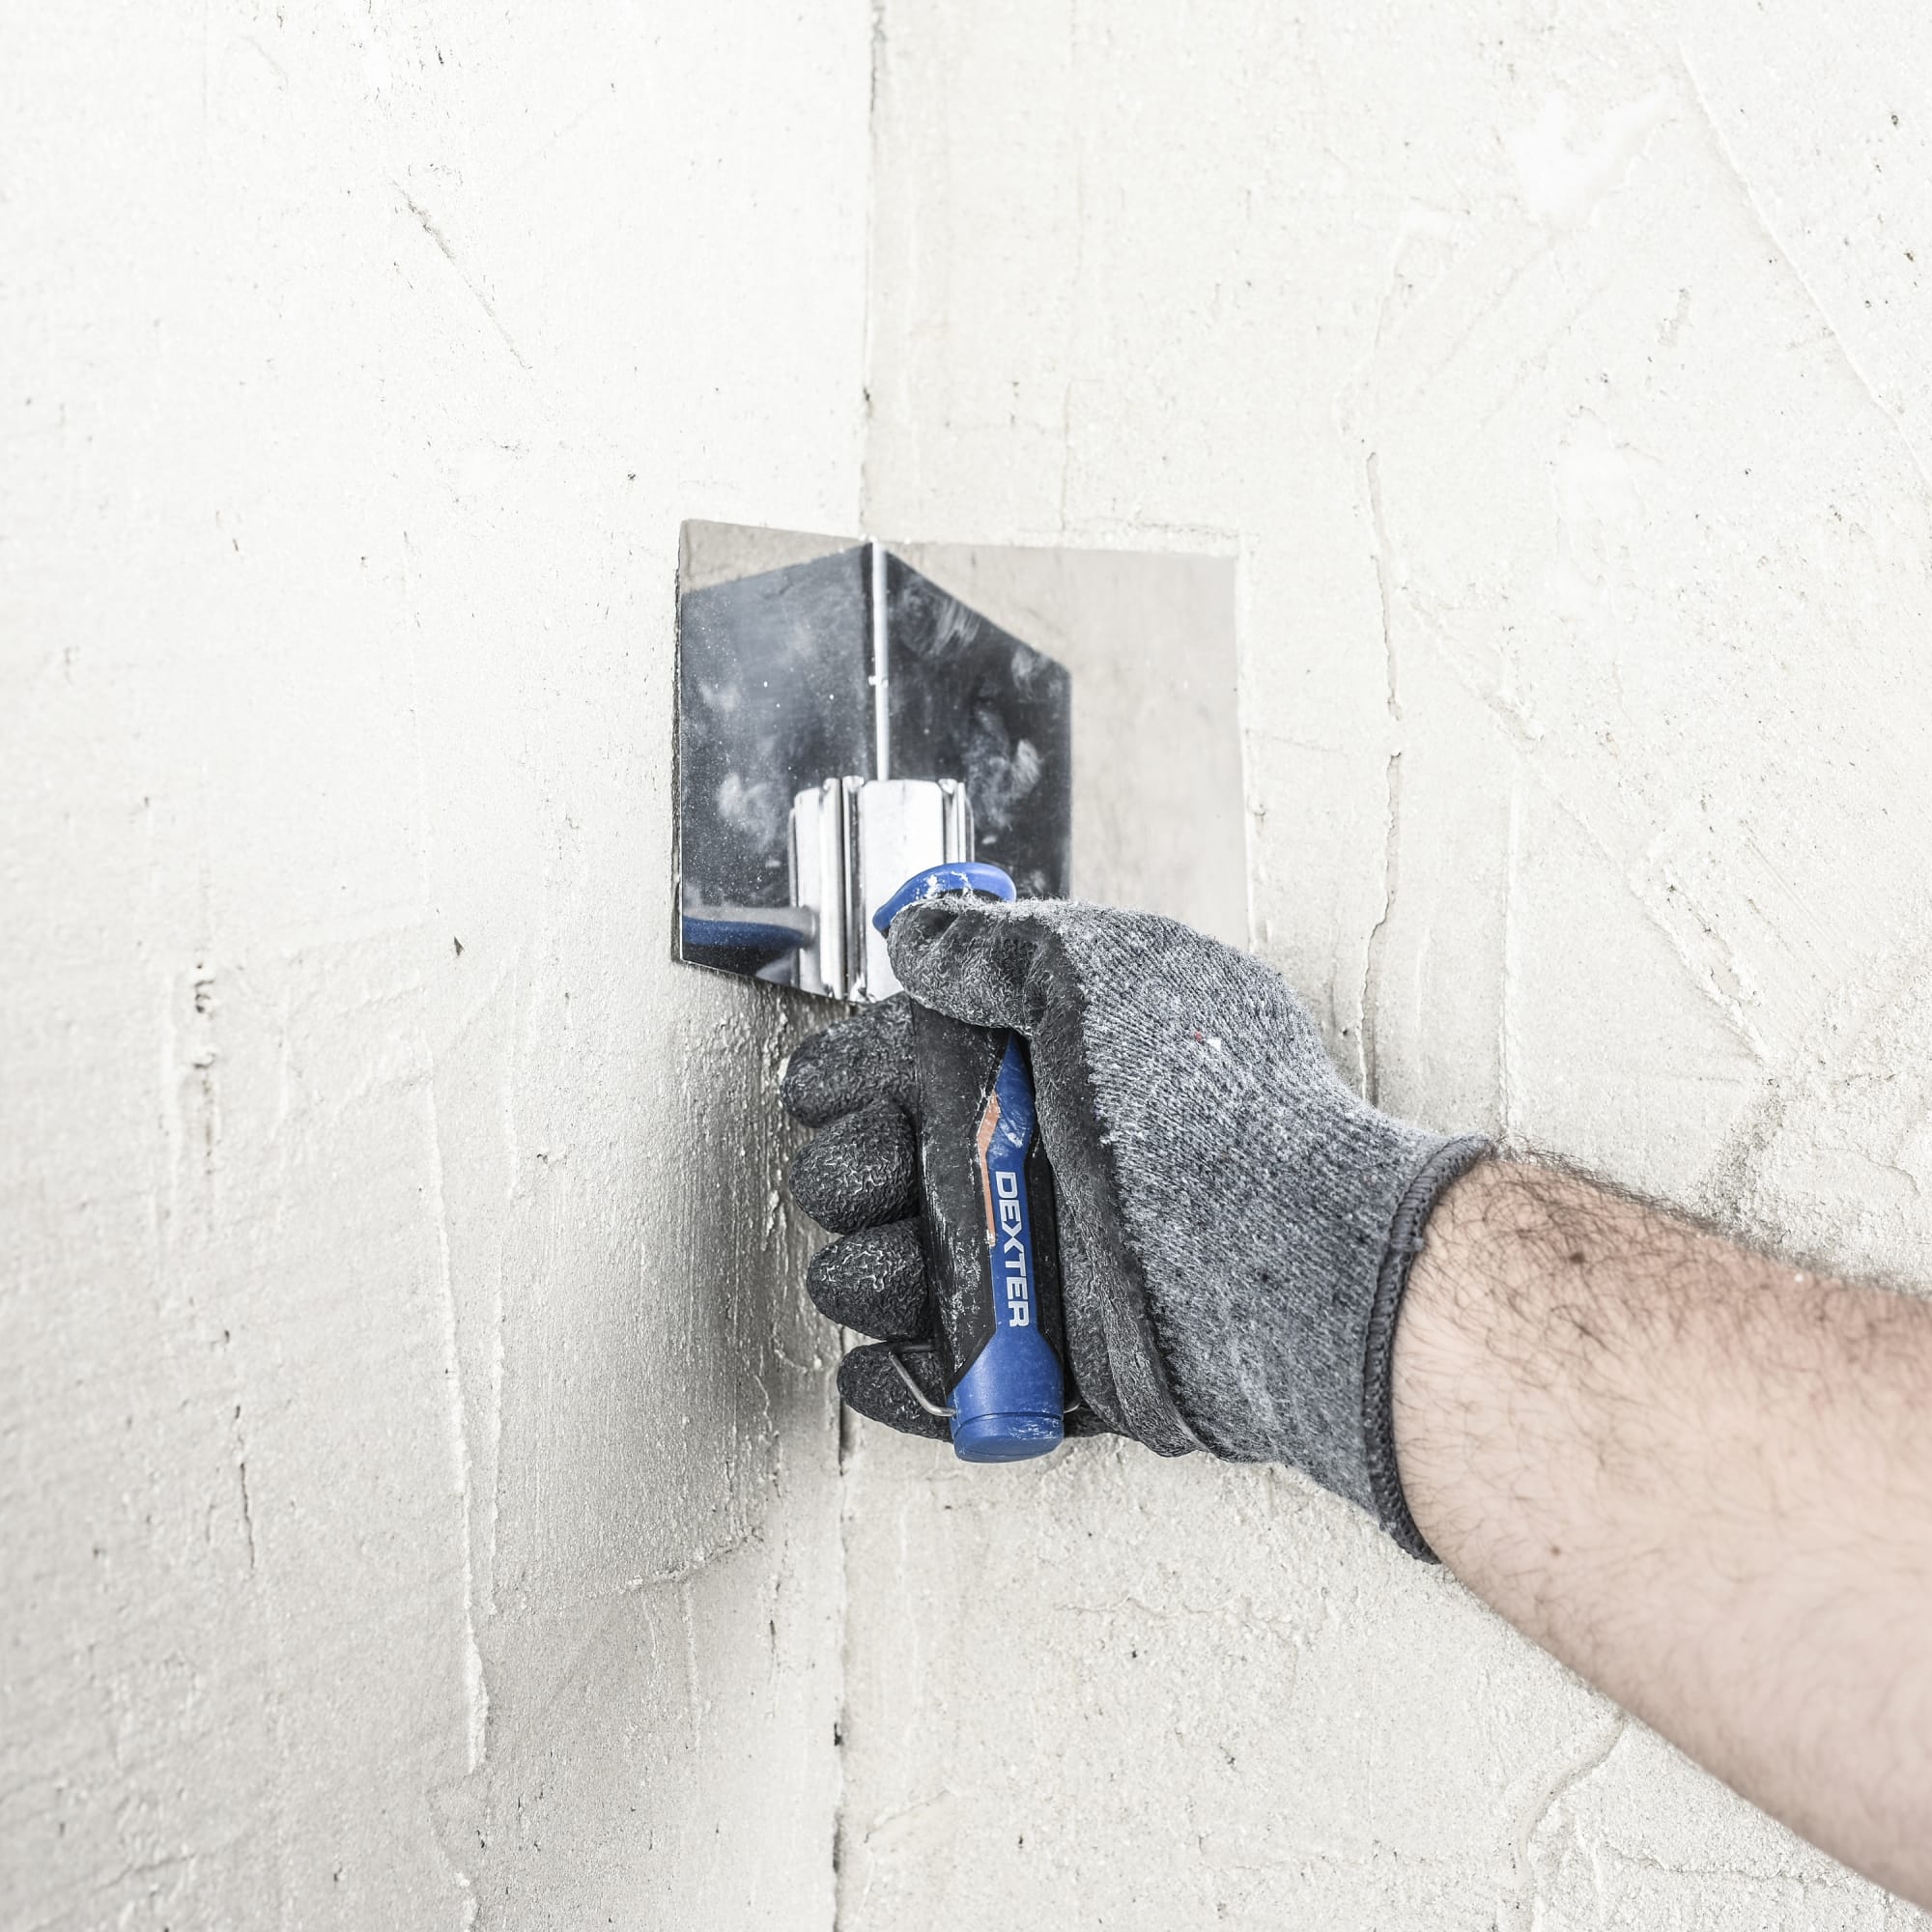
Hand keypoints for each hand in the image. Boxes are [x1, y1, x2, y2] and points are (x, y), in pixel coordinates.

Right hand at [782, 897, 1484, 1551]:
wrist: (1284, 1266)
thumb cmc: (1215, 1113)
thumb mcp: (1103, 977)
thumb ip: (998, 948)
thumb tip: (922, 934)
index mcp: (1024, 1073)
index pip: (879, 1067)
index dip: (844, 1076)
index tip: (849, 1088)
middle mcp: (1018, 1165)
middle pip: (851, 1169)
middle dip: (846, 1171)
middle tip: (894, 1169)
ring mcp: (1018, 1266)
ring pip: (866, 1275)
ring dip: (863, 1272)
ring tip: (915, 1265)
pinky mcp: (1029, 1363)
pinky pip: (919, 1380)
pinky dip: (899, 1376)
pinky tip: (920, 1348)